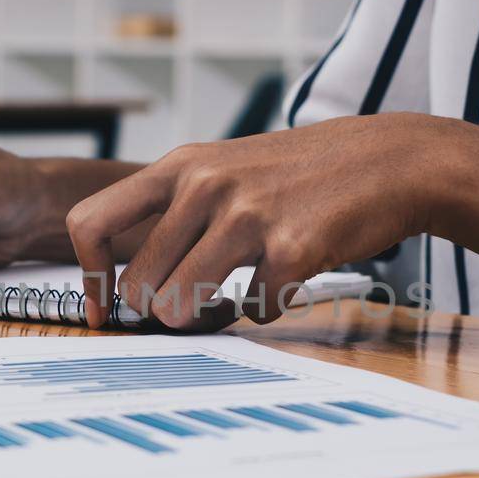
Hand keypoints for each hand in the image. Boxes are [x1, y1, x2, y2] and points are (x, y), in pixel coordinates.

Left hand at [67, 114, 440, 328]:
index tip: (104, 309)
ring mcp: (247, 216)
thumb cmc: (300, 175)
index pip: (91, 221)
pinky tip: (286, 278)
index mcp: (180, 165)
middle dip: (159, 309)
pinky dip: (265, 308)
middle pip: (137, 283)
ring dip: (202, 316)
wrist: (389, 161)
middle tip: (192, 304)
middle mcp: (204, 186)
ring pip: (178, 306)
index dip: (89, 277)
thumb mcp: (225, 168)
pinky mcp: (290, 250)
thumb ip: (176, 211)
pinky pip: (250, 311)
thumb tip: (128, 285)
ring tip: (231, 295)